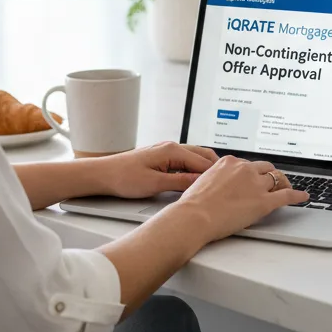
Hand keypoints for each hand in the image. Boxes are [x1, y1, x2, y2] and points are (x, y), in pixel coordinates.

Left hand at [96, 142, 219, 199]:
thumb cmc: (124, 177)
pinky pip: (185, 161)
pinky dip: (194, 169)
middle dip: (216, 169)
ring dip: (205, 168)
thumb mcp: (155, 184)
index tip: (228, 185)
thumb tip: (201, 183)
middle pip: (203, 155)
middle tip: (228, 184)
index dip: (216, 175)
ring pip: (194, 157)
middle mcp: (171, 147)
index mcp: (171, 150)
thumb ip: (180, 182)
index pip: (203, 162)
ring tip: (216, 183)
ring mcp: (166, 151)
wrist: (103, 174)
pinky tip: (197, 180)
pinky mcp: (161, 157)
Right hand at [171, 156, 308, 244]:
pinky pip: (286, 195)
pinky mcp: (264, 201)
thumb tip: (218, 184)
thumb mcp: (203, 180)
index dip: (252, 172)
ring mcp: (256, 185)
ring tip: (286, 189)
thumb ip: (216, 178)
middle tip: (272, 182)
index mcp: (229, 162)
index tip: (254, 177)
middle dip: (269, 175)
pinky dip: (297, 195)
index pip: (248, 164)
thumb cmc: (194, 203)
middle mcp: (245, 169)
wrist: (195, 215)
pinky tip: (303, 197)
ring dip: (281, 184)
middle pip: (265, 168)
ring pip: (276, 179)